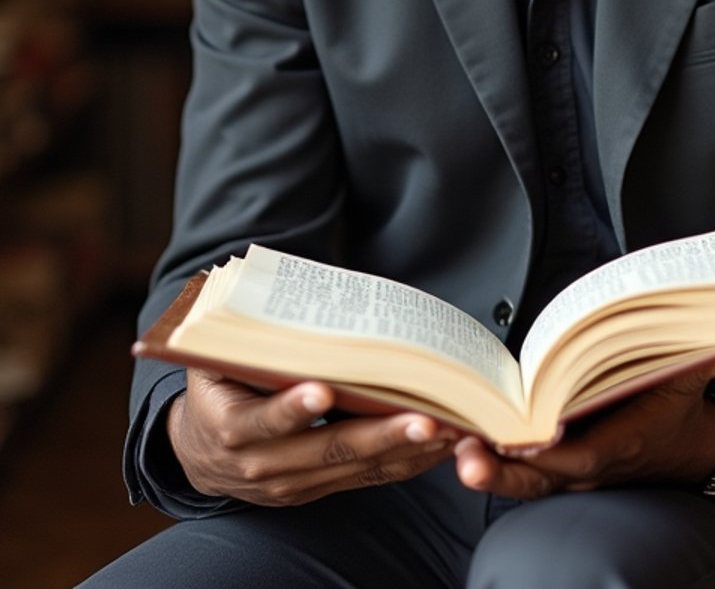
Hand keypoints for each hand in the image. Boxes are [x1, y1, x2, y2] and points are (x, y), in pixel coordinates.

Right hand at [167, 368, 457, 506]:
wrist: (196, 451)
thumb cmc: (215, 387)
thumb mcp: (216, 361)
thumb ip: (249, 341)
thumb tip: (297, 296)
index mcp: (231, 426)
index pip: (265, 420)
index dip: (293, 408)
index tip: (324, 390)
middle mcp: (261, 464)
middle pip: (326, 450)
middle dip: (380, 435)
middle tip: (425, 419)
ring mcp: (290, 484)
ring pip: (353, 469)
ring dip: (402, 451)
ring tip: (446, 430)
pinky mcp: (313, 491)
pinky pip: (363, 480)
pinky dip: (402, 464)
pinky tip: (435, 447)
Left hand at [454, 362, 714, 501]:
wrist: (690, 448)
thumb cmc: (681, 405)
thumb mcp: (695, 378)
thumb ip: (703, 360)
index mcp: (628, 442)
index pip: (588, 454)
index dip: (558, 450)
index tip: (530, 437)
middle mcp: (597, 465)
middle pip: (546, 478)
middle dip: (505, 470)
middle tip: (468, 455)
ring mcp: (577, 472)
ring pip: (528, 481)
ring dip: (491, 470)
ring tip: (456, 451)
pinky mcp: (563, 469)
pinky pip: (525, 474)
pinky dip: (494, 463)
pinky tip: (460, 445)